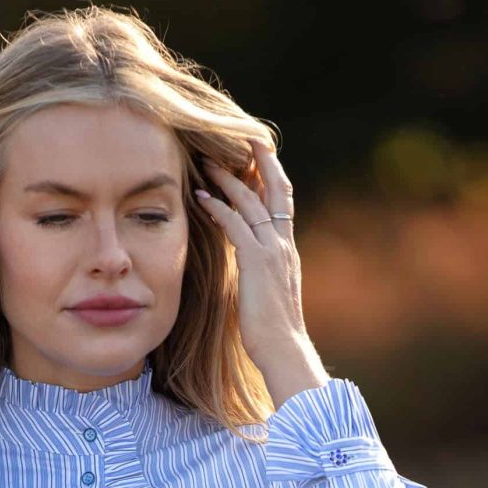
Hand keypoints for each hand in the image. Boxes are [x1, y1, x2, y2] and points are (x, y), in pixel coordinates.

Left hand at [194, 138, 306, 367]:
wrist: (283, 349)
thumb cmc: (272, 331)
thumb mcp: (267, 293)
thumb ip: (260, 273)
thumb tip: (248, 267)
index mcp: (287, 250)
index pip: (282, 203)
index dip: (272, 177)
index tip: (258, 158)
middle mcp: (283, 244)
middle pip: (276, 190)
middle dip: (262, 162)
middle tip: (245, 138)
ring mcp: (272, 251)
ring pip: (253, 202)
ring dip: (229, 181)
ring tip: (208, 164)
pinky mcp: (257, 261)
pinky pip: (236, 225)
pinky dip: (218, 208)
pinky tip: (200, 199)